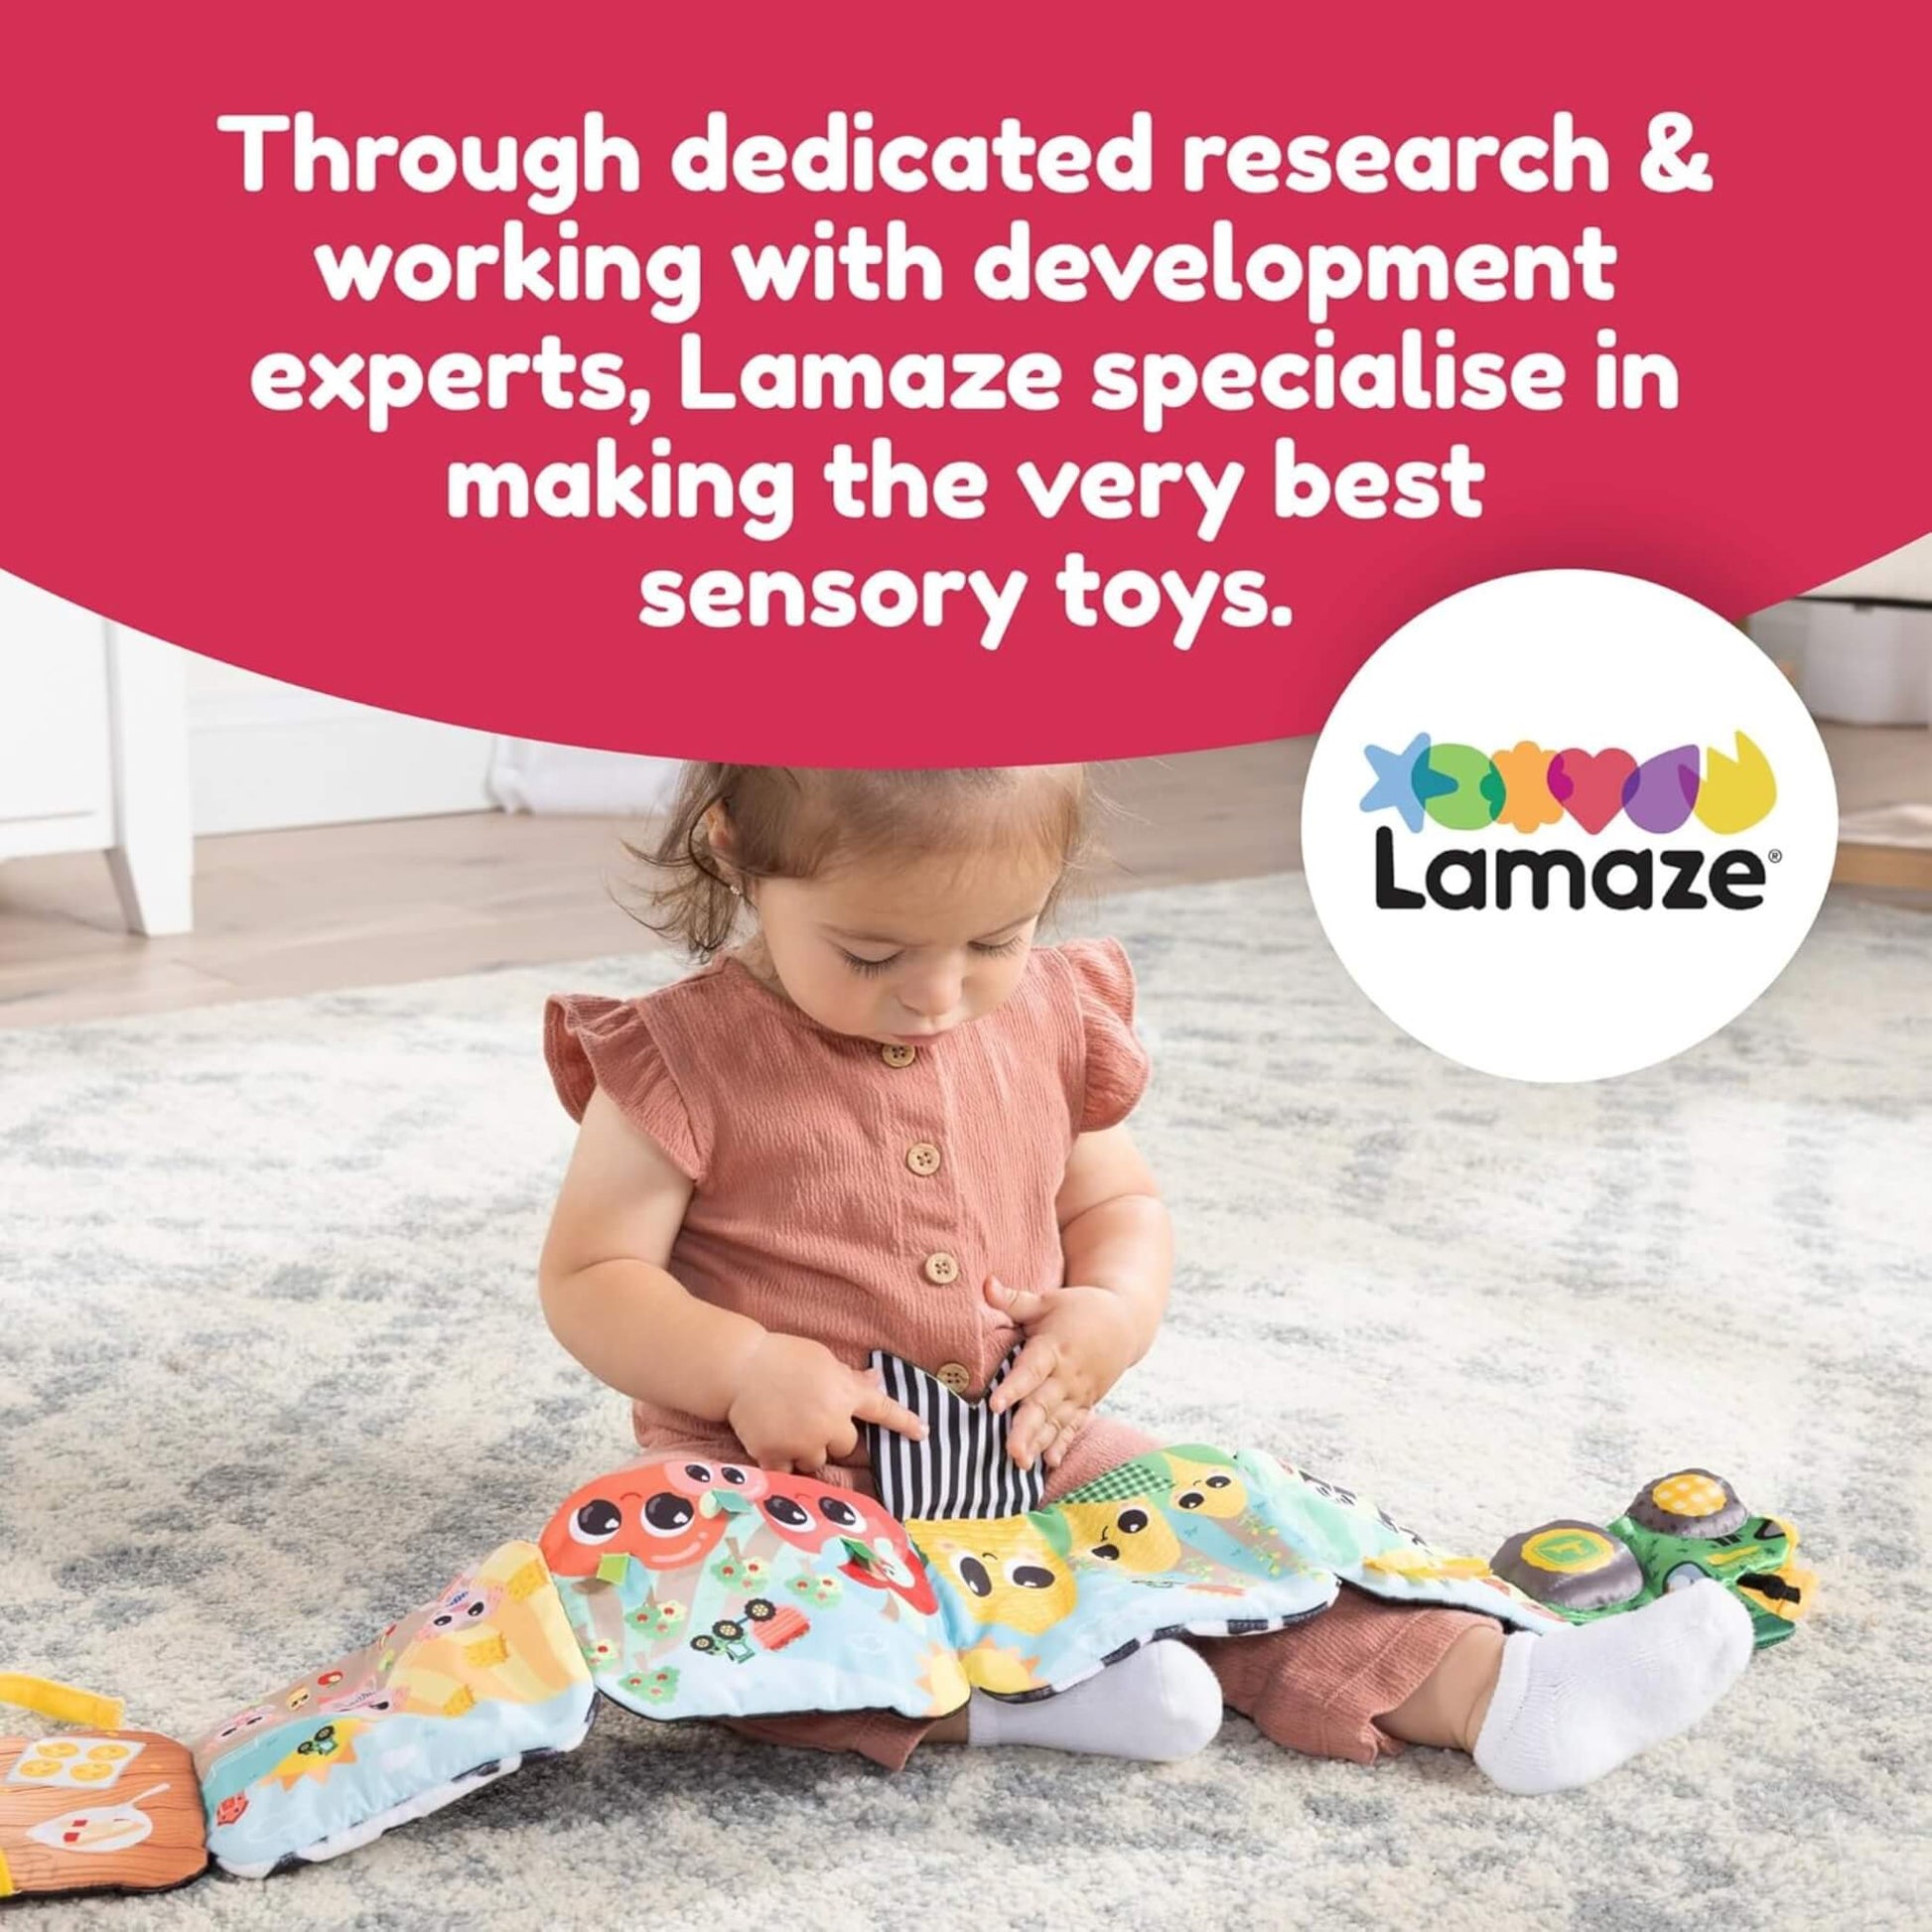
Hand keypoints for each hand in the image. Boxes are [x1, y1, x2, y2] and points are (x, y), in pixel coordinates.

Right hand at [724, 1332, 925, 1473]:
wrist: (740, 1368)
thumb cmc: (782, 1356)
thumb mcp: (822, 1360)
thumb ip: (849, 1378)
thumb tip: (876, 1382)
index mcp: (844, 1395)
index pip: (882, 1410)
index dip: (904, 1422)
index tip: (923, 1433)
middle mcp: (829, 1423)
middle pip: (846, 1445)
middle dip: (832, 1435)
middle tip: (808, 1416)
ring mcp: (803, 1442)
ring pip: (817, 1460)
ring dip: (807, 1450)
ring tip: (785, 1426)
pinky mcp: (775, 1456)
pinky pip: (788, 1472)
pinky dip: (782, 1462)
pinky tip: (771, 1445)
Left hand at [984, 1278, 1139, 1470]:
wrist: (1125, 1322)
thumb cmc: (1078, 1309)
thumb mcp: (1047, 1300)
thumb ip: (1013, 1299)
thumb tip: (984, 1282)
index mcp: (1054, 1347)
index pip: (1031, 1369)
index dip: (1013, 1388)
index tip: (994, 1405)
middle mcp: (1067, 1375)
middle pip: (1043, 1404)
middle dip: (1026, 1429)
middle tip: (1010, 1451)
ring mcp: (1078, 1392)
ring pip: (1056, 1422)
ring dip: (1039, 1443)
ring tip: (1021, 1463)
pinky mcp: (1086, 1403)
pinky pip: (1073, 1427)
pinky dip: (1061, 1444)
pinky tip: (1049, 1464)